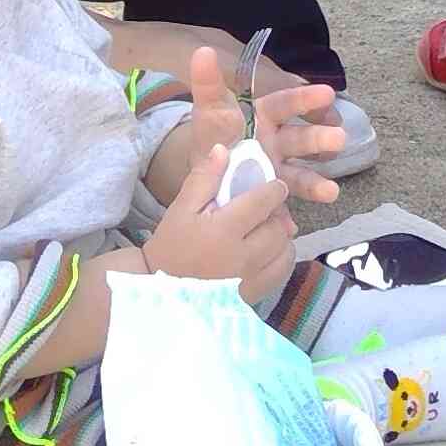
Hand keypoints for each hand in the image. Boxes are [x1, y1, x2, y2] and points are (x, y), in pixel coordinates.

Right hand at [142, 111, 299, 305]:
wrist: (160, 291)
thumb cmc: (170, 247)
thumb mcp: (181, 209)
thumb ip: (205, 178)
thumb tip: (223, 149)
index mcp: (224, 230)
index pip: (264, 202)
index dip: (274, 190)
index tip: (274, 186)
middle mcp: (242, 257)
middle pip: (278, 228)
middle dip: (276, 215)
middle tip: (266, 211)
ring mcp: (250, 280)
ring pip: (285, 251)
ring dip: (281, 237)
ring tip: (266, 231)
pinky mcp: (253, 296)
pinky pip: (281, 273)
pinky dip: (280, 259)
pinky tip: (267, 253)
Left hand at [148, 45, 347, 204]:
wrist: (204, 171)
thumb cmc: (213, 135)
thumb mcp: (209, 110)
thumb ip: (207, 83)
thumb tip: (203, 51)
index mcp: (265, 116)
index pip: (286, 104)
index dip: (305, 99)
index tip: (327, 93)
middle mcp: (278, 141)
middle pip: (302, 138)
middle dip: (320, 138)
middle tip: (340, 139)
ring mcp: (279, 169)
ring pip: (301, 174)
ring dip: (317, 182)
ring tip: (332, 193)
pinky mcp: (272, 196)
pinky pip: (282, 205)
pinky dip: (287, 217)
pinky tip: (290, 226)